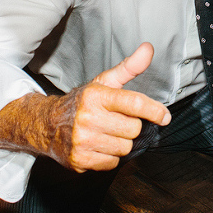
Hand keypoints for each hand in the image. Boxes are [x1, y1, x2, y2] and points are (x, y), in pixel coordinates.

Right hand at [0, 44, 171, 172]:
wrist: (47, 124)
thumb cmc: (83, 103)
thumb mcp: (104, 82)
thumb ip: (129, 67)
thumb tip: (149, 48)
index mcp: (96, 96)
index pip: (134, 103)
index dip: (155, 110)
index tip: (164, 116)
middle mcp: (88, 118)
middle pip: (134, 129)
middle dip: (130, 126)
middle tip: (117, 121)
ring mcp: (83, 140)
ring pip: (125, 148)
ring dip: (122, 143)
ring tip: (108, 134)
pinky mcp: (80, 160)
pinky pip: (112, 163)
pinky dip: (110, 157)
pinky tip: (100, 146)